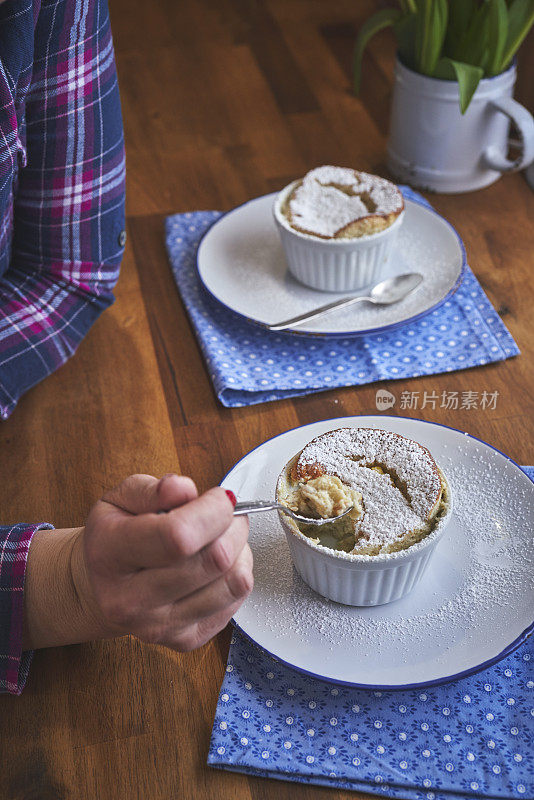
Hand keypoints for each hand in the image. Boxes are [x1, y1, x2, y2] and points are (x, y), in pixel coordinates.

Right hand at [71, 474, 251, 650]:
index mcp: (110, 554)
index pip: (178, 536)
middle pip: (213, 560)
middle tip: (227, 515)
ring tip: (223, 538)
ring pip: (232, 584)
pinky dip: (236, 576)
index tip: (220, 497)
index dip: (213, 511)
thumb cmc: (115, 535)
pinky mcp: (183, 641)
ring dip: (240, 551)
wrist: (98, 586)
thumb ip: (152, 489)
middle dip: (233, 526)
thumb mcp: (119, 499)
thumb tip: (184, 489)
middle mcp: (130, 599)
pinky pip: (235, 604)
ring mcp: (157, 626)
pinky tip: (217, 566)